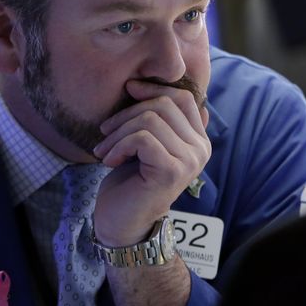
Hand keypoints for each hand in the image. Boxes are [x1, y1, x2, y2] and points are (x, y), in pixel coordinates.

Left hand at [91, 79, 210, 246]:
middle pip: (165, 105)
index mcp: (198, 139)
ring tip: (104, 150)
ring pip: (150, 120)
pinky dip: (119, 146)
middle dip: (127, 113)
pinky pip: (142, 138)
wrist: (122, 222)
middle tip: (105, 132)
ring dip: (118, 132)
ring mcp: (190, 161)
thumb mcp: (143, 142)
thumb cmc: (130, 180)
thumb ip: (155, 118)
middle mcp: (201, 149)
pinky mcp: (172, 171)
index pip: (182, 97)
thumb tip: (147, 82)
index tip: (128, 91)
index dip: (154, 89)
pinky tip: (110, 161)